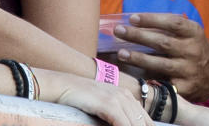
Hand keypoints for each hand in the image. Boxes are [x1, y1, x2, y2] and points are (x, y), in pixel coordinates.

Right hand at [36, 68, 153, 125]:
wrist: (63, 86)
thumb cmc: (79, 99)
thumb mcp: (102, 106)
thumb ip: (115, 115)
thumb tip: (125, 123)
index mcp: (126, 96)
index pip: (146, 120)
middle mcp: (125, 95)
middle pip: (144, 123)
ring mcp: (118, 98)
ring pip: (136, 124)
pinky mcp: (109, 104)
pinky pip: (124, 124)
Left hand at [113, 13, 208, 101]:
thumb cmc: (194, 49)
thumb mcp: (190, 33)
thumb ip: (169, 26)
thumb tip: (135, 21)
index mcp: (194, 32)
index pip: (173, 22)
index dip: (152, 19)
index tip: (132, 18)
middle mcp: (193, 51)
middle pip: (163, 42)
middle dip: (138, 36)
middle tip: (118, 31)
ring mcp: (189, 70)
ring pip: (161, 64)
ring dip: (138, 58)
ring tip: (121, 53)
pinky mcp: (185, 88)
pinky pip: (164, 83)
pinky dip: (148, 80)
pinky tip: (133, 77)